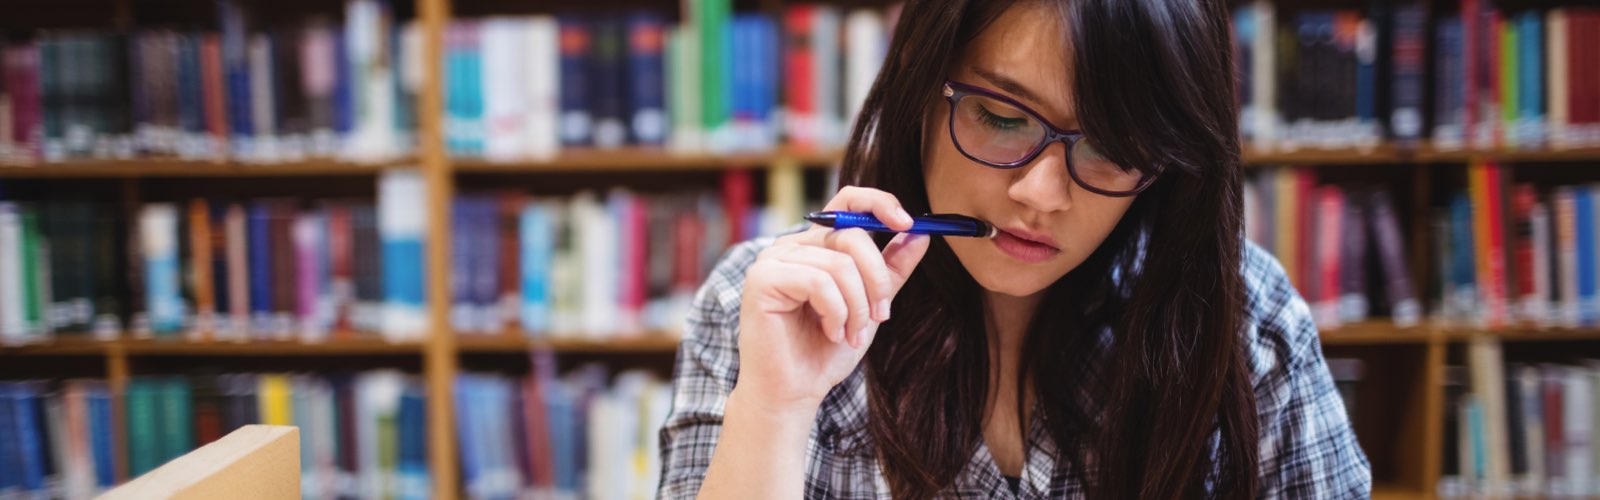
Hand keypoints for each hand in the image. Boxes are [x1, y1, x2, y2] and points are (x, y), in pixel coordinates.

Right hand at [735, 186, 931, 413]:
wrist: (793, 393)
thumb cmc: (824, 352)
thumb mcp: (869, 306)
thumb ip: (890, 270)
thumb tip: (920, 234)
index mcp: (815, 245)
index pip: (847, 200)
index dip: (880, 203)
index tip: (909, 225)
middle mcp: (791, 245)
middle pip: (851, 234)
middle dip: (877, 279)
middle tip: (882, 315)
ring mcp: (773, 260)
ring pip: (839, 264)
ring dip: (857, 307)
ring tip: (852, 334)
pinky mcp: (762, 279)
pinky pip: (818, 282)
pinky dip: (836, 312)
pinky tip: (831, 333)